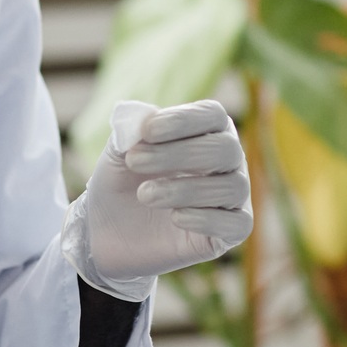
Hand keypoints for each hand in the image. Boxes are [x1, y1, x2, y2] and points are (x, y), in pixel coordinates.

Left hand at [63, 99, 250, 299]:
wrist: (110, 231)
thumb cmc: (121, 180)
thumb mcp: (119, 152)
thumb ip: (131, 129)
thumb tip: (143, 115)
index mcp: (207, 130)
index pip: (212, 115)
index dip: (182, 120)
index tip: (147, 131)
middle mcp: (229, 160)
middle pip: (226, 149)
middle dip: (178, 154)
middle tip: (134, 162)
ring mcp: (233, 197)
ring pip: (232, 187)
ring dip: (184, 189)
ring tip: (144, 195)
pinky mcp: (231, 232)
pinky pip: (237, 224)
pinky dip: (206, 219)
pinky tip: (175, 217)